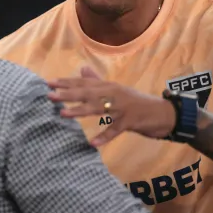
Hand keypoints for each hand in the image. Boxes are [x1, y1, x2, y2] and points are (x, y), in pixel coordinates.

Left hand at [46, 66, 176, 146]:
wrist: (164, 113)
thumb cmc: (137, 102)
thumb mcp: (117, 90)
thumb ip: (98, 81)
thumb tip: (82, 69)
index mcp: (109, 86)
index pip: (84, 83)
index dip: (66, 83)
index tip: (48, 83)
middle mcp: (114, 94)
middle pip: (88, 93)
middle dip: (68, 94)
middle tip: (50, 95)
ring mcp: (123, 108)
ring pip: (99, 108)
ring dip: (80, 110)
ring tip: (63, 113)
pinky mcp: (131, 121)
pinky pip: (116, 130)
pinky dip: (105, 136)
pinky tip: (93, 143)